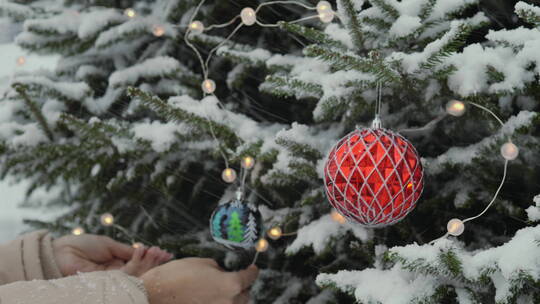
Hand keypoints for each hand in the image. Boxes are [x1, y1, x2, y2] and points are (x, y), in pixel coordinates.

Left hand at [53, 234, 172, 276]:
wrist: (61, 252)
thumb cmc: (81, 246)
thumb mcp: (108, 245)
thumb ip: (125, 250)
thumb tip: (143, 250)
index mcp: (116, 264)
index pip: (138, 264)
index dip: (151, 259)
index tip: (165, 253)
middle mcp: (116, 274)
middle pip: (140, 271)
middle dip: (154, 262)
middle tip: (165, 253)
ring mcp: (112, 279)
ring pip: (137, 274)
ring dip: (149, 262)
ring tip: (157, 251)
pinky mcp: (108, 283)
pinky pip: (127, 275)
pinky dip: (137, 264)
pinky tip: (142, 252)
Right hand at [142, 258, 258, 303]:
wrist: (155, 294)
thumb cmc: (177, 275)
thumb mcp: (202, 263)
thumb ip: (219, 269)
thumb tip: (222, 273)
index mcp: (231, 284)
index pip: (250, 277)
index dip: (252, 271)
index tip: (253, 269)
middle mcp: (229, 302)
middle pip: (244, 296)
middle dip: (241, 287)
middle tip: (234, 280)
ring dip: (231, 299)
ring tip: (220, 291)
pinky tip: (210, 299)